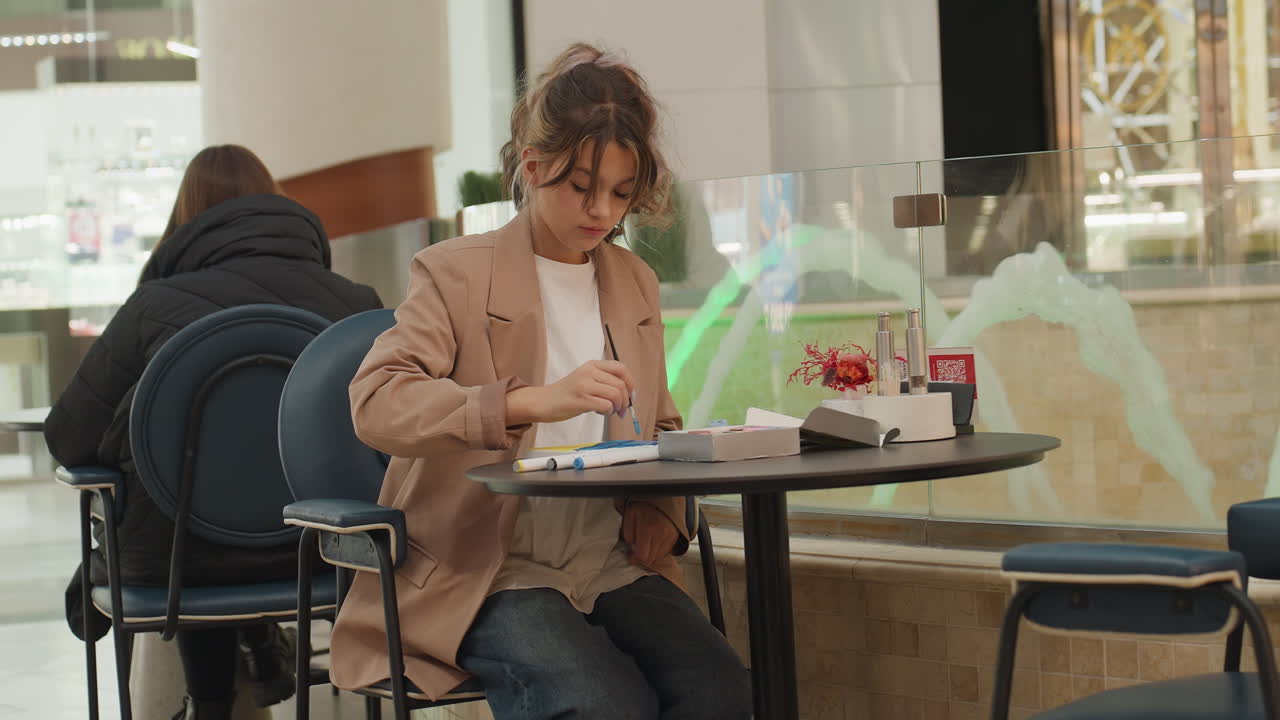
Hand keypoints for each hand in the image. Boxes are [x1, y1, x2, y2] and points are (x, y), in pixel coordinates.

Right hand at [507, 360, 634, 424]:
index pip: (620, 368)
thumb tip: (628, 392)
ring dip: (618, 407)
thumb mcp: (585, 378)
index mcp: (592, 365)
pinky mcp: (581, 400)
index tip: (631, 395)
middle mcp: (589, 372)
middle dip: (626, 400)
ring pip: (615, 395)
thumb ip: (604, 381)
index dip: (630, 382)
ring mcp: (584, 385)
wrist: (544, 401)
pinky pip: (606, 405)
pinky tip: (600, 412)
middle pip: (620, 384)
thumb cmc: (567, 393)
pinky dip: (608, 411)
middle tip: (623, 409)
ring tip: (611, 411)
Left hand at [622, 502, 678, 568]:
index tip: (630, 556)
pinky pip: (665, 552)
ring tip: (644, 545)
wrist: (662, 496)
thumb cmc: (644, 505)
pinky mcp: (675, 537)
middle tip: (635, 551)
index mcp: (648, 529)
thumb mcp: (630, 514)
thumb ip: (628, 533)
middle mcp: (661, 535)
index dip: (634, 559)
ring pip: (658, 557)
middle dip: (641, 558)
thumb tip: (631, 547)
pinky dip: (657, 551)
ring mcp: (670, 537)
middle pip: (650, 559)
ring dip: (649, 554)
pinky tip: (652, 542)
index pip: (642, 556)